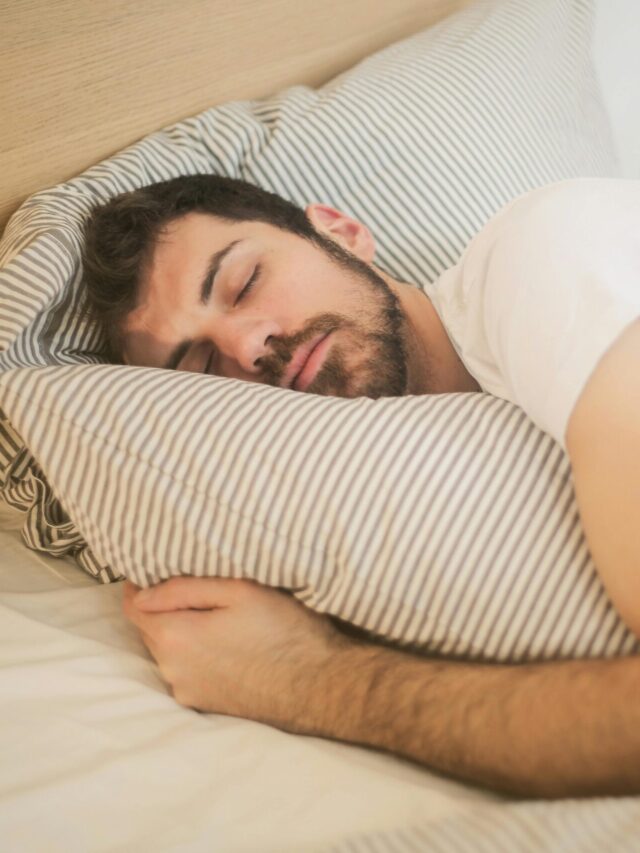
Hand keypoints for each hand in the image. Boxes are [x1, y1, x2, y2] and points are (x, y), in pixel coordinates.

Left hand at [122, 577, 348, 730]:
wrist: (320, 686)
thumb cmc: (284, 630)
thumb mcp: (239, 591)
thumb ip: (183, 588)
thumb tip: (141, 592)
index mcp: (175, 637)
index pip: (134, 607)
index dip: (138, 585)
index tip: (152, 568)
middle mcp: (172, 670)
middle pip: (151, 629)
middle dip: (163, 607)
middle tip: (195, 586)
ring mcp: (188, 691)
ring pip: (169, 651)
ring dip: (181, 632)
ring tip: (215, 616)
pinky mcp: (205, 705)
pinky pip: (186, 671)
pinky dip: (195, 654)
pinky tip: (226, 644)